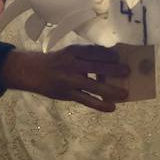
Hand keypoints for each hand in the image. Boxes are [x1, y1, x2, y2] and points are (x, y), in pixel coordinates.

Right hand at [0, 45, 129, 111]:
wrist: (32, 71)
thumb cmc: (57, 61)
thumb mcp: (69, 53)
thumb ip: (86, 56)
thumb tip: (111, 60)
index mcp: (73, 51)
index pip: (93, 51)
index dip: (107, 54)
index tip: (120, 56)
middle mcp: (71, 64)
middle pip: (96, 66)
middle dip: (114, 69)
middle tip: (128, 72)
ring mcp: (69, 80)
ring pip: (93, 86)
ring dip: (111, 90)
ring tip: (124, 94)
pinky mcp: (67, 94)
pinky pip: (86, 100)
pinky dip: (100, 104)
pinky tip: (111, 107)